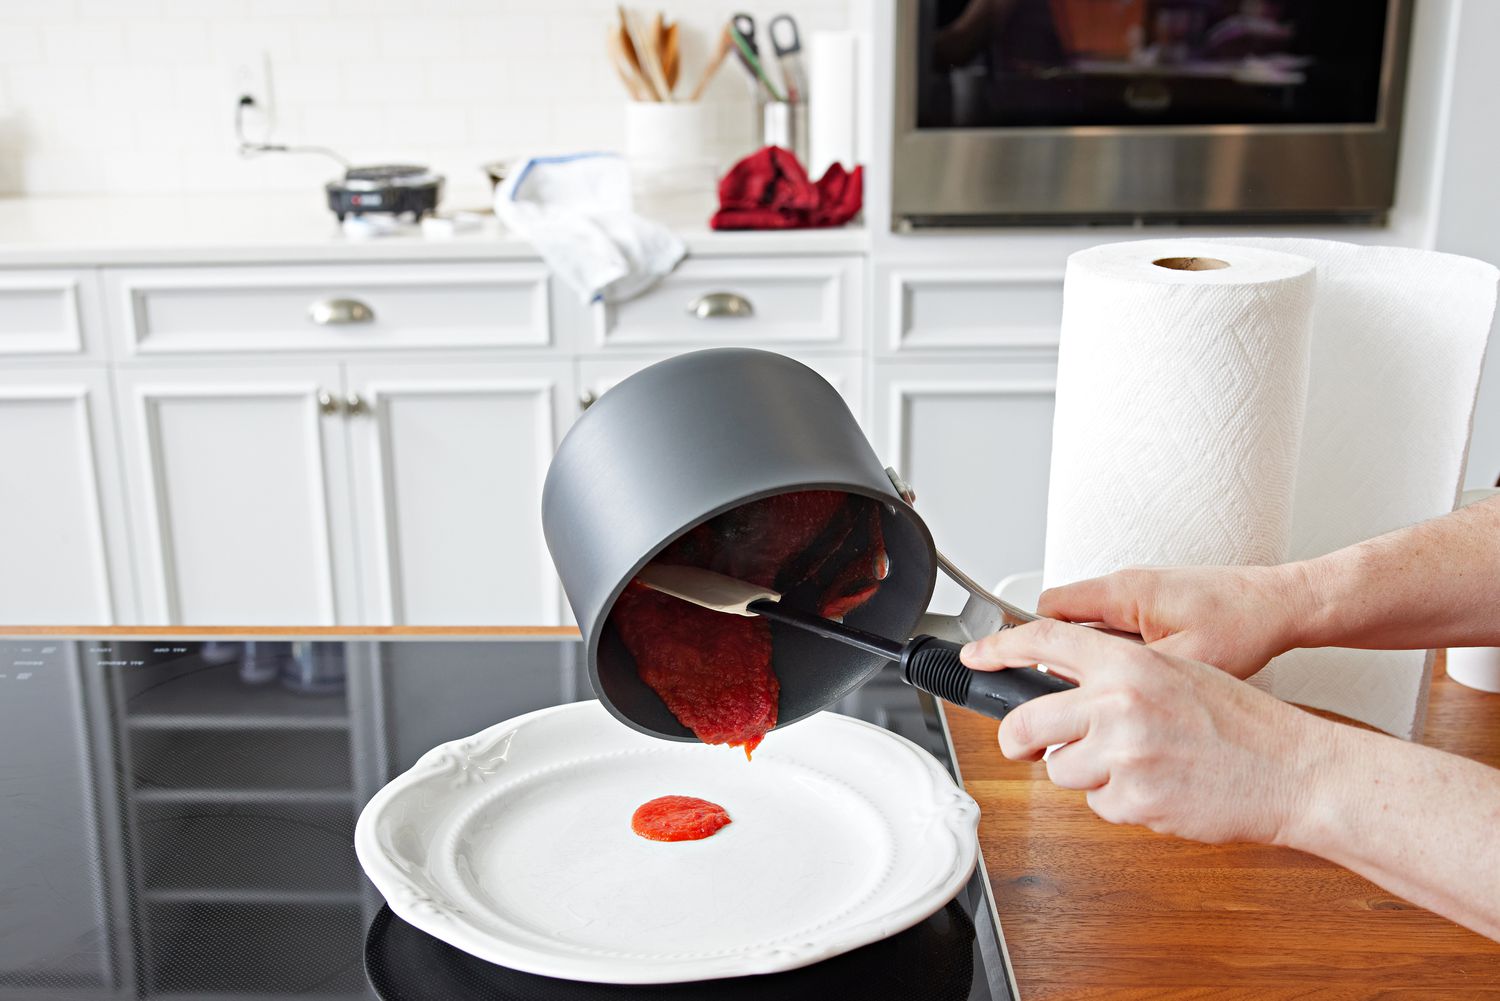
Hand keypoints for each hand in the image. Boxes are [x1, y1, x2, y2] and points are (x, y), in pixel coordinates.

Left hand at [960, 620, 1330, 845]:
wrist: (1294, 770)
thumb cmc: (1243, 723)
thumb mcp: (1178, 672)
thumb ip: (1118, 675)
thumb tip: (1064, 687)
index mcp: (1130, 662)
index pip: (1044, 643)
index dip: (1000, 650)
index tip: (977, 659)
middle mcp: (1119, 702)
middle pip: (1025, 724)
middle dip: (1020, 741)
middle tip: (1027, 746)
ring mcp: (1124, 754)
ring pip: (1061, 769)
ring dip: (1087, 773)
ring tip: (1138, 764)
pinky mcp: (1134, 800)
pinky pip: (1098, 805)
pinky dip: (1120, 802)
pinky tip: (1159, 787)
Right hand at [1036, 564, 1310, 679]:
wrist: (1284, 604)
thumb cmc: (1245, 623)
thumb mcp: (1184, 661)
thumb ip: (1128, 676)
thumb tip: (1086, 696)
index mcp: (1122, 593)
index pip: (1048, 612)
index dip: (1022, 641)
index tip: (996, 660)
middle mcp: (1125, 587)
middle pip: (1062, 621)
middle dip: (1048, 657)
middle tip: (1041, 695)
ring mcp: (1140, 595)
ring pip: (1088, 629)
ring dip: (1082, 661)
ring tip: (1084, 698)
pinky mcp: (1156, 607)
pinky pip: (1112, 631)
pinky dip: (1107, 659)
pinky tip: (1123, 689)